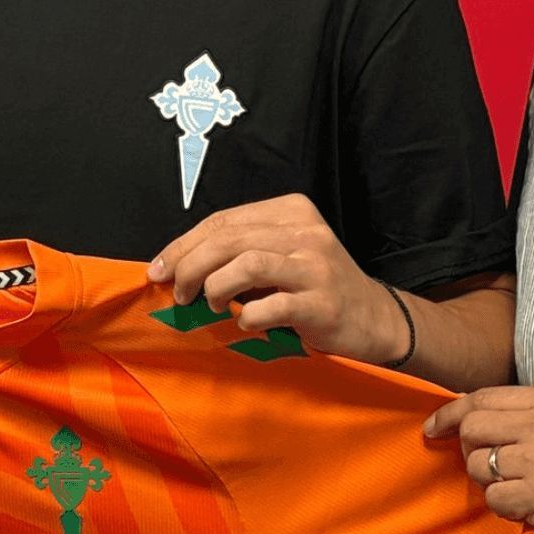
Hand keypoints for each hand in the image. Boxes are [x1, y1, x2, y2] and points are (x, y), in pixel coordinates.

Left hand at [147, 193, 405, 363]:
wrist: (374, 318)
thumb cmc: (316, 286)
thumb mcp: (283, 254)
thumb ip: (241, 251)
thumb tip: (179, 265)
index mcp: (291, 210)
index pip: (224, 220)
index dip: (184, 244)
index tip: (159, 269)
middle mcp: (305, 231)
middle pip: (229, 239)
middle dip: (190, 265)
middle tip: (177, 292)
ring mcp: (316, 266)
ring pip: (246, 264)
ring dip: (216, 287)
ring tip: (211, 305)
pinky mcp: (323, 302)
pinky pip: (271, 306)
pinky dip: (247, 317)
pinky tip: (246, 324)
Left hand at [423, 385, 533, 533]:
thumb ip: (532, 417)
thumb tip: (474, 417)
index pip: (484, 396)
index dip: (451, 413)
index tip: (434, 428)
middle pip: (474, 428)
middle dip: (471, 451)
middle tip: (492, 469)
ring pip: (479, 467)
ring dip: (490, 485)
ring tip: (522, 490)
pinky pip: (496, 499)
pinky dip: (505, 509)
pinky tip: (532, 509)